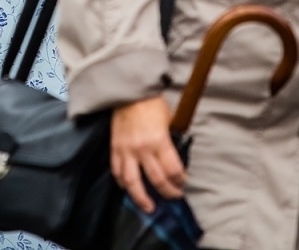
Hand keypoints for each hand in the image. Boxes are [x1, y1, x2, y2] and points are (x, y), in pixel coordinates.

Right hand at [110, 96, 185, 213]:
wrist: (128, 91)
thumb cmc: (151, 102)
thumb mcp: (169, 118)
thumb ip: (172, 138)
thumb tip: (176, 155)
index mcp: (159, 140)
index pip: (173, 170)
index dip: (180, 179)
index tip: (183, 181)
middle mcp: (143, 149)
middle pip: (157, 180)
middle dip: (168, 191)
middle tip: (174, 195)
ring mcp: (127, 151)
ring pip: (133, 183)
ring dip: (142, 198)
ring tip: (149, 207)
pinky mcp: (115, 149)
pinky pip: (117, 172)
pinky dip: (123, 184)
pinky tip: (128, 189)